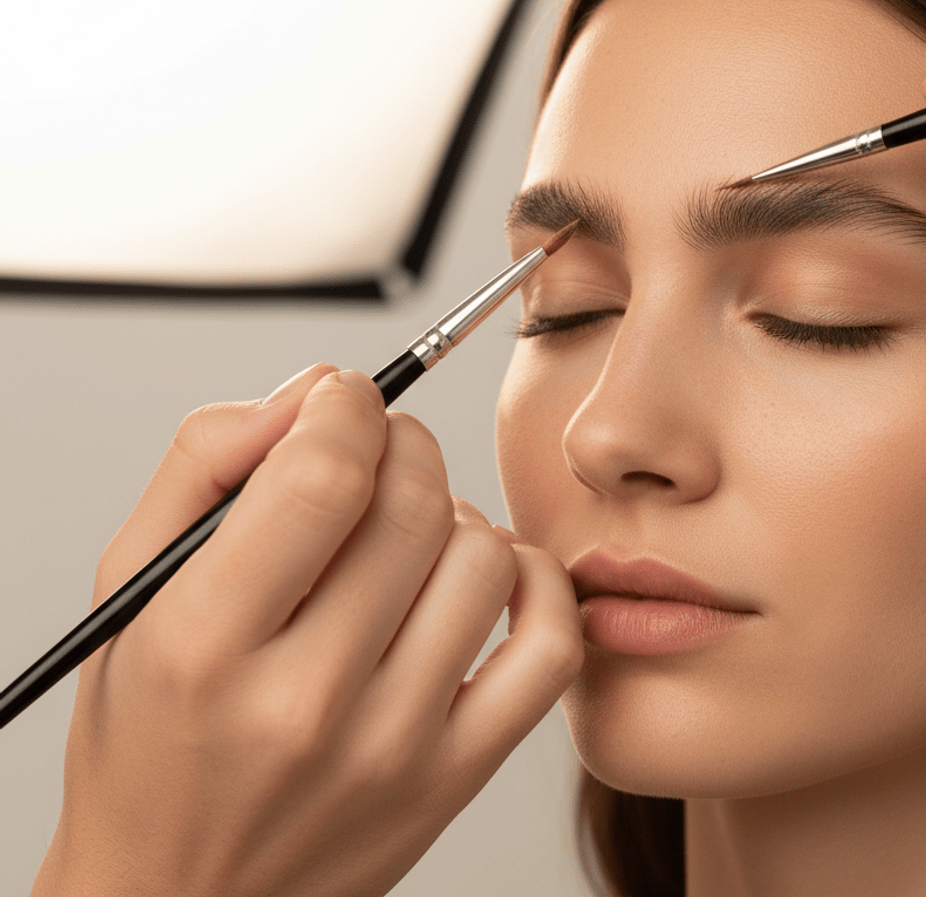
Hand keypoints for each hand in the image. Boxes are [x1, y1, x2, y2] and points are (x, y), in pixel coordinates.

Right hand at [32, 364, 582, 896]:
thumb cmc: (152, 736)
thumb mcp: (132, 591)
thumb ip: (206, 464)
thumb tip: (311, 393)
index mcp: (204, 646)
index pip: (323, 476)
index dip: (347, 406)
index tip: (341, 401)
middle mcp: (305, 703)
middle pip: (413, 504)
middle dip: (400, 444)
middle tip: (374, 454)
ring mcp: (393, 747)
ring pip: (481, 558)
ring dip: (454, 511)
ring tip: (407, 533)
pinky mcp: (455, 776)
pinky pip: (549, 646)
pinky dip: (534, 580)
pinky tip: (486, 571)